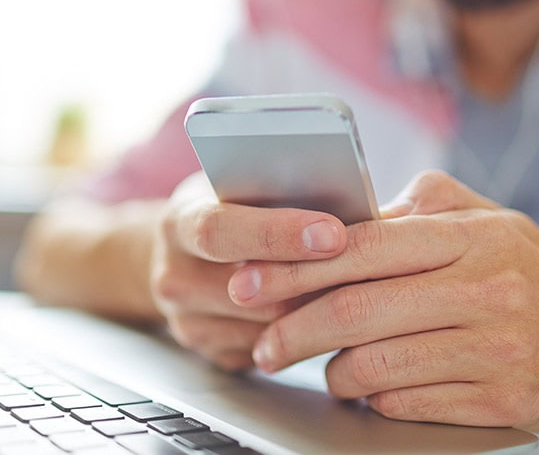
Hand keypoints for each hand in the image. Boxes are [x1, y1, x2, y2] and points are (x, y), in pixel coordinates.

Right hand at [149, 172, 348, 369]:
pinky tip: (330, 311)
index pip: (220, 230)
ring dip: (313, 308)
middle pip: (246, 289)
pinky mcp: (209, 351)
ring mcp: (187, 320)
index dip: (277, 234)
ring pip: (264, 326)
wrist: (182, 254)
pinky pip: (266, 350)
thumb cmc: (227, 209)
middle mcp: (174, 275)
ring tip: (358, 287)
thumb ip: (275, 193)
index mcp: (179, 223)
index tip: (332, 234)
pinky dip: (303, 332)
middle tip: (364, 268)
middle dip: (310, 280)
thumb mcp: (239, 186)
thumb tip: (348, 205)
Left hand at [229, 171, 538, 429]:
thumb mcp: (485, 218)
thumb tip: (344, 218)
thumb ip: (419, 205)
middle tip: (263, 344)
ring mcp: (497, 351)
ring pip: (374, 367)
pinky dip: (374, 399)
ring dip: (332, 372)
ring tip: (325, 367)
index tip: (250, 282)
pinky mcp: (502, 404)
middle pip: (356, 312)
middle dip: (291, 330)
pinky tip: (372, 389)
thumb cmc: (524, 271)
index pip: (361, 248)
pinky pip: (406, 405)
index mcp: (473, 237)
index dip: (294, 268)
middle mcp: (488, 291)